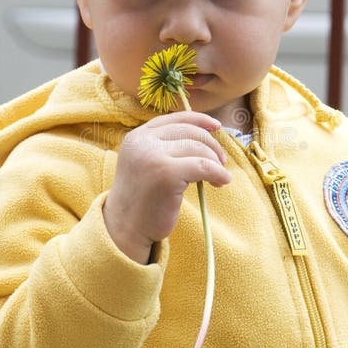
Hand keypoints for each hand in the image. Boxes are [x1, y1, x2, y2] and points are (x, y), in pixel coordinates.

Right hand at [103, 111, 229, 263]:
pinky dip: (219, 173)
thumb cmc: (142, 199)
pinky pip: (204, 167)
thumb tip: (205, 135)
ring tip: (220, 177)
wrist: (125, 228)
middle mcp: (143, 142)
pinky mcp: (167, 174)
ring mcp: (153, 156)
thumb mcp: (146, 164)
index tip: (216, 126)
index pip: (175, 119)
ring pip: (199, 149)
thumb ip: (165, 147)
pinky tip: (222, 181)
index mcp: (137, 137)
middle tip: (221, 162)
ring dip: (216, 162)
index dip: (199, 120)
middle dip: (211, 146)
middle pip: (190, 132)